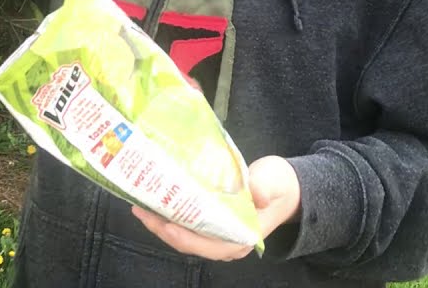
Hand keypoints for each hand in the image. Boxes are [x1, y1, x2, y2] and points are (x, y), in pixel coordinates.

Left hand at [131, 155, 300, 260]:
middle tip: (141, 209)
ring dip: (162, 223)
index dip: (183, 236)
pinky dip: (171, 215)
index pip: (207, 244)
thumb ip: (266, 186)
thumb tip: (255, 191)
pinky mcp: (213, 224)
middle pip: (188, 242)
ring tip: (141, 205)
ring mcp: (219, 235)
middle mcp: (227, 242)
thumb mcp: (276, 182)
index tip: (163, 222)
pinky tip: (157, 202)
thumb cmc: (280, 186)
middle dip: (162, 228)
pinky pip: (187, 225)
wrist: (286, 187)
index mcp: (242, 237)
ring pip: (184, 236)